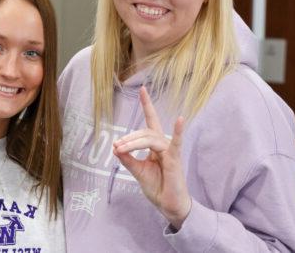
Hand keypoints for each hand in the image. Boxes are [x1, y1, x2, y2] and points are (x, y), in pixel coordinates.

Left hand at [113, 86, 191, 228]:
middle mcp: (163, 145)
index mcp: (155, 146)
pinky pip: (175, 143)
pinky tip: (180, 120)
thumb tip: (115, 147)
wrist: (168, 205)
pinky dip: (177, 131)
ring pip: (149, 138)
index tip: (143, 89)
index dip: (147, 105)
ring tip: (120, 149)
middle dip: (129, 138)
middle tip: (117, 147)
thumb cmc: (157, 187)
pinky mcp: (175, 158)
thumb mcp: (138, 171)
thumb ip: (128, 159)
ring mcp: (170, 151)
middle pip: (144, 132)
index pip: (150, 122)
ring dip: (133, 142)